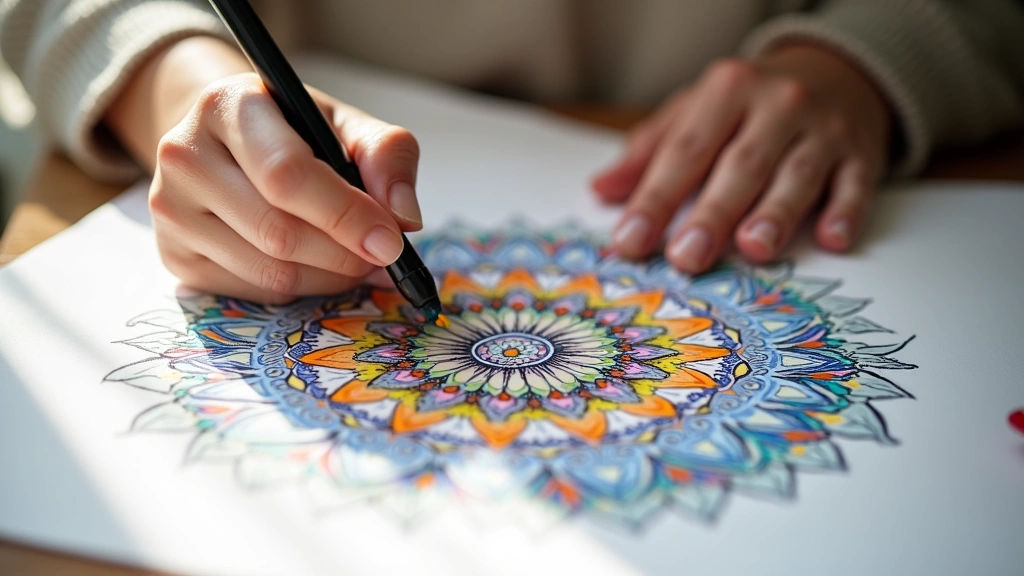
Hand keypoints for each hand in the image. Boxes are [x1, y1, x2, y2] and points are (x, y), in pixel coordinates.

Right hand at [107, 39, 421, 303]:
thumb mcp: (343, 124)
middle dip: (344, 254)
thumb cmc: (292, 131)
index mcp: (229, 106)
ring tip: (355, 260)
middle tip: (381, 256)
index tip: (391, 242)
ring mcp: (170, 209)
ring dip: (329, 276)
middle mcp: (185, 154)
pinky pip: (253, 291)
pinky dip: (300, 288)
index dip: (346, 215)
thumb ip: (386, 156)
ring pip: (269, 271)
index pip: (288, 175)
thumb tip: (404, 219)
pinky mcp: (174, 255)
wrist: (225, 141)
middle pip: (278, 232)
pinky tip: (316, 266)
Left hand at [592, 44, 891, 271]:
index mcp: (727, 91)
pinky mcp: (863, 153)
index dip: (655, 198)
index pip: (684, 151)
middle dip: (712, 213)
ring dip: (776, 213)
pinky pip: (856, 184)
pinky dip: (846, 211)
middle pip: (740, 165)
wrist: (838, 72)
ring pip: (798, 173)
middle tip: (686, 257)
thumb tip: (600, 190)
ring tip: (753, 249)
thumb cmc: (749, 105)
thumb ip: (649, 152)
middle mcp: (778, 104)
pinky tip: (832, 239)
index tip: (629, 242)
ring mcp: (825, 128)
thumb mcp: (695, 113)